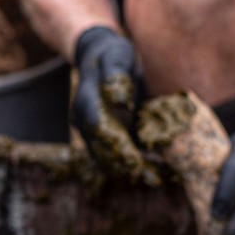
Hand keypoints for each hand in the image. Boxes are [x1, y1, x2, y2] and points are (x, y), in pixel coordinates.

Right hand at [72, 26, 142, 172]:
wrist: (98, 58)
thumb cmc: (111, 55)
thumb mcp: (116, 55)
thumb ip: (116, 73)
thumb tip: (120, 100)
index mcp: (86, 102)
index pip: (100, 130)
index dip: (118, 147)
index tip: (136, 160)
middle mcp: (83, 121)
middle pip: (101, 150)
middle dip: (124, 166)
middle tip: (151, 178)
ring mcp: (89, 131)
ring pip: (103, 157)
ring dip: (125, 170)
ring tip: (152, 179)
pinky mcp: (98, 137)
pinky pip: (109, 155)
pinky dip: (126, 165)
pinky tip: (147, 171)